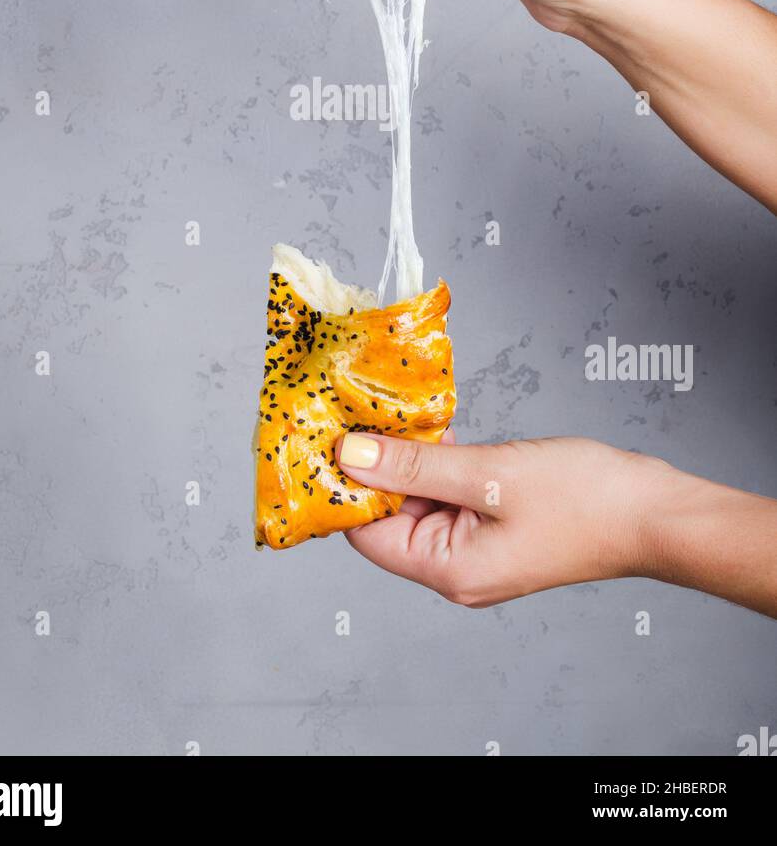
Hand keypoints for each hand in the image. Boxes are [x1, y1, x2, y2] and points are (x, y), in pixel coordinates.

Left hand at [336, 431, 776, 616]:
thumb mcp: (491, 475)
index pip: (366, 531)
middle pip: (388, 515)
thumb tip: (350, 456)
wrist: (656, 511)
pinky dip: (436, 461)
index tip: (323, 436)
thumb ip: (417, 466)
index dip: (342, 485)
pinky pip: (448, 493)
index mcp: (449, 570)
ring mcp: (477, 547)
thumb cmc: (586, 500)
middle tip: (351, 408)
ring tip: (386, 409)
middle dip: (371, 464)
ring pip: (417, 499)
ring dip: (404, 458)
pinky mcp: (495, 525)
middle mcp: (456, 568)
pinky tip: (431, 427)